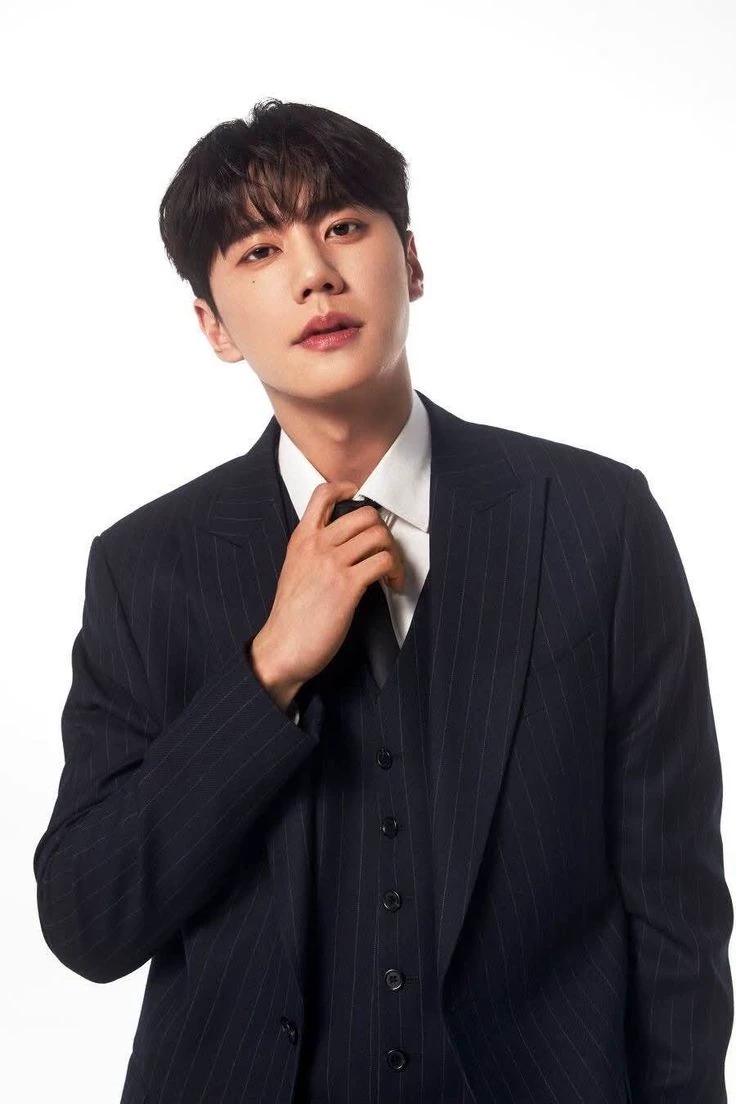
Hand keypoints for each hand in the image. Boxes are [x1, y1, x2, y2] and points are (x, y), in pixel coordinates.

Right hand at [249, 480, 405, 702]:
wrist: (282, 648)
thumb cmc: (291, 617)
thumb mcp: (295, 571)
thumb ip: (315, 552)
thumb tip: (347, 545)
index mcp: (301, 539)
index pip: (323, 495)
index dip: (347, 489)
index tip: (360, 499)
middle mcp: (317, 545)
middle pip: (365, 514)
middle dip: (384, 531)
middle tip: (385, 552)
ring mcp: (332, 564)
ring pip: (379, 535)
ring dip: (394, 554)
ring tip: (391, 573)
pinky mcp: (347, 586)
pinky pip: (383, 562)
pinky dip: (396, 573)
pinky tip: (392, 586)